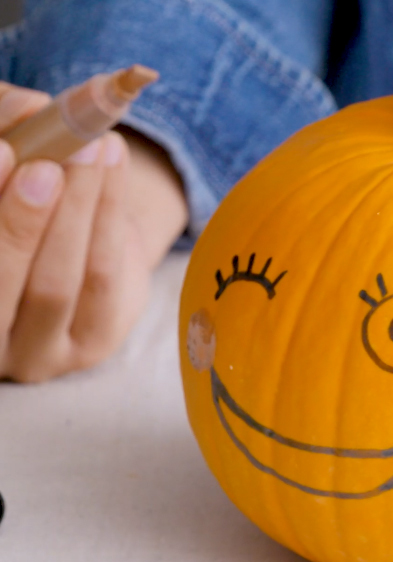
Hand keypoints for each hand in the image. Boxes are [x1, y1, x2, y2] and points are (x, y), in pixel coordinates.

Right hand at [0, 83, 186, 382]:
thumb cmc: (12, 200)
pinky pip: (104, 281)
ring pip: (58, 283)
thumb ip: (8, 135)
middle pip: (1, 282)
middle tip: (50, 165)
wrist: (74, 252)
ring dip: (78, 208)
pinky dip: (109, 215)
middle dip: (24, 219)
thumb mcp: (6, 165)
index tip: (3, 151)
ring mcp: (31, 355)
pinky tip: (112, 165)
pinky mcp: (87, 349)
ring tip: (95, 148)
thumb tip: (30, 106)